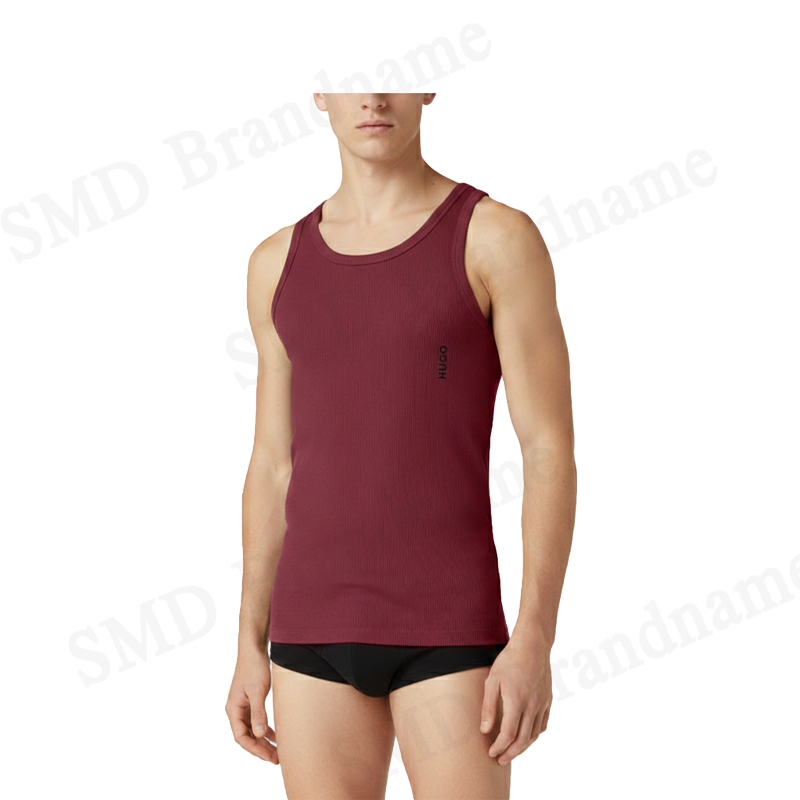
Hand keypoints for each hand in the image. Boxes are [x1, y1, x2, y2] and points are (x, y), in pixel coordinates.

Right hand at [225, 645, 278, 762]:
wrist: (253, 649)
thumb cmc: (254, 667)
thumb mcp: (258, 691)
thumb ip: (259, 713)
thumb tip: (260, 735)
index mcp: (233, 709)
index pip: (242, 737)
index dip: (255, 749)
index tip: (269, 757)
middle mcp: (236, 710)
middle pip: (247, 736)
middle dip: (261, 749)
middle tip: (277, 759)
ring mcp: (242, 705)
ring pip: (252, 730)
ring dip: (263, 741)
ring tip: (277, 751)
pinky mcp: (250, 701)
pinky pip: (256, 721)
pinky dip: (265, 729)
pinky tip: (276, 735)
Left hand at [480, 631, 551, 764]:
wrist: (532, 645)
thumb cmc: (509, 660)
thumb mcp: (492, 680)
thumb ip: (488, 706)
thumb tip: (485, 730)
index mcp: (516, 702)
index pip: (508, 735)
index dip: (499, 747)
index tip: (491, 752)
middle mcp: (532, 706)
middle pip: (523, 740)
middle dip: (511, 754)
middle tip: (500, 760)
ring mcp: (542, 704)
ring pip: (534, 735)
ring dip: (523, 747)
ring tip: (511, 751)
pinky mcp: (548, 700)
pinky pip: (543, 724)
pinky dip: (534, 735)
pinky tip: (526, 736)